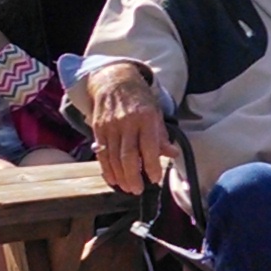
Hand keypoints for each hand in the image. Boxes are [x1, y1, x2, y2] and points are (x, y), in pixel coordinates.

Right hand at [81, 62, 173, 194]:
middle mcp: (126, 122)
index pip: (149, 146)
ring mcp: (110, 126)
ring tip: (128, 188)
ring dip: (120, 176)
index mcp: (145, 117)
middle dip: (133, 176)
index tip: (155, 179)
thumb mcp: (156, 112)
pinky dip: (106, 169)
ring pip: (113, 157)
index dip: (152, 165)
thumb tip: (173, 154)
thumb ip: (162, 135)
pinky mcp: (98, 129)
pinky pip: (101, 153)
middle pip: (128, 155)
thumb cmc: (139, 99)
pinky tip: (112, 179)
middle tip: (138, 190)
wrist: (114, 80)